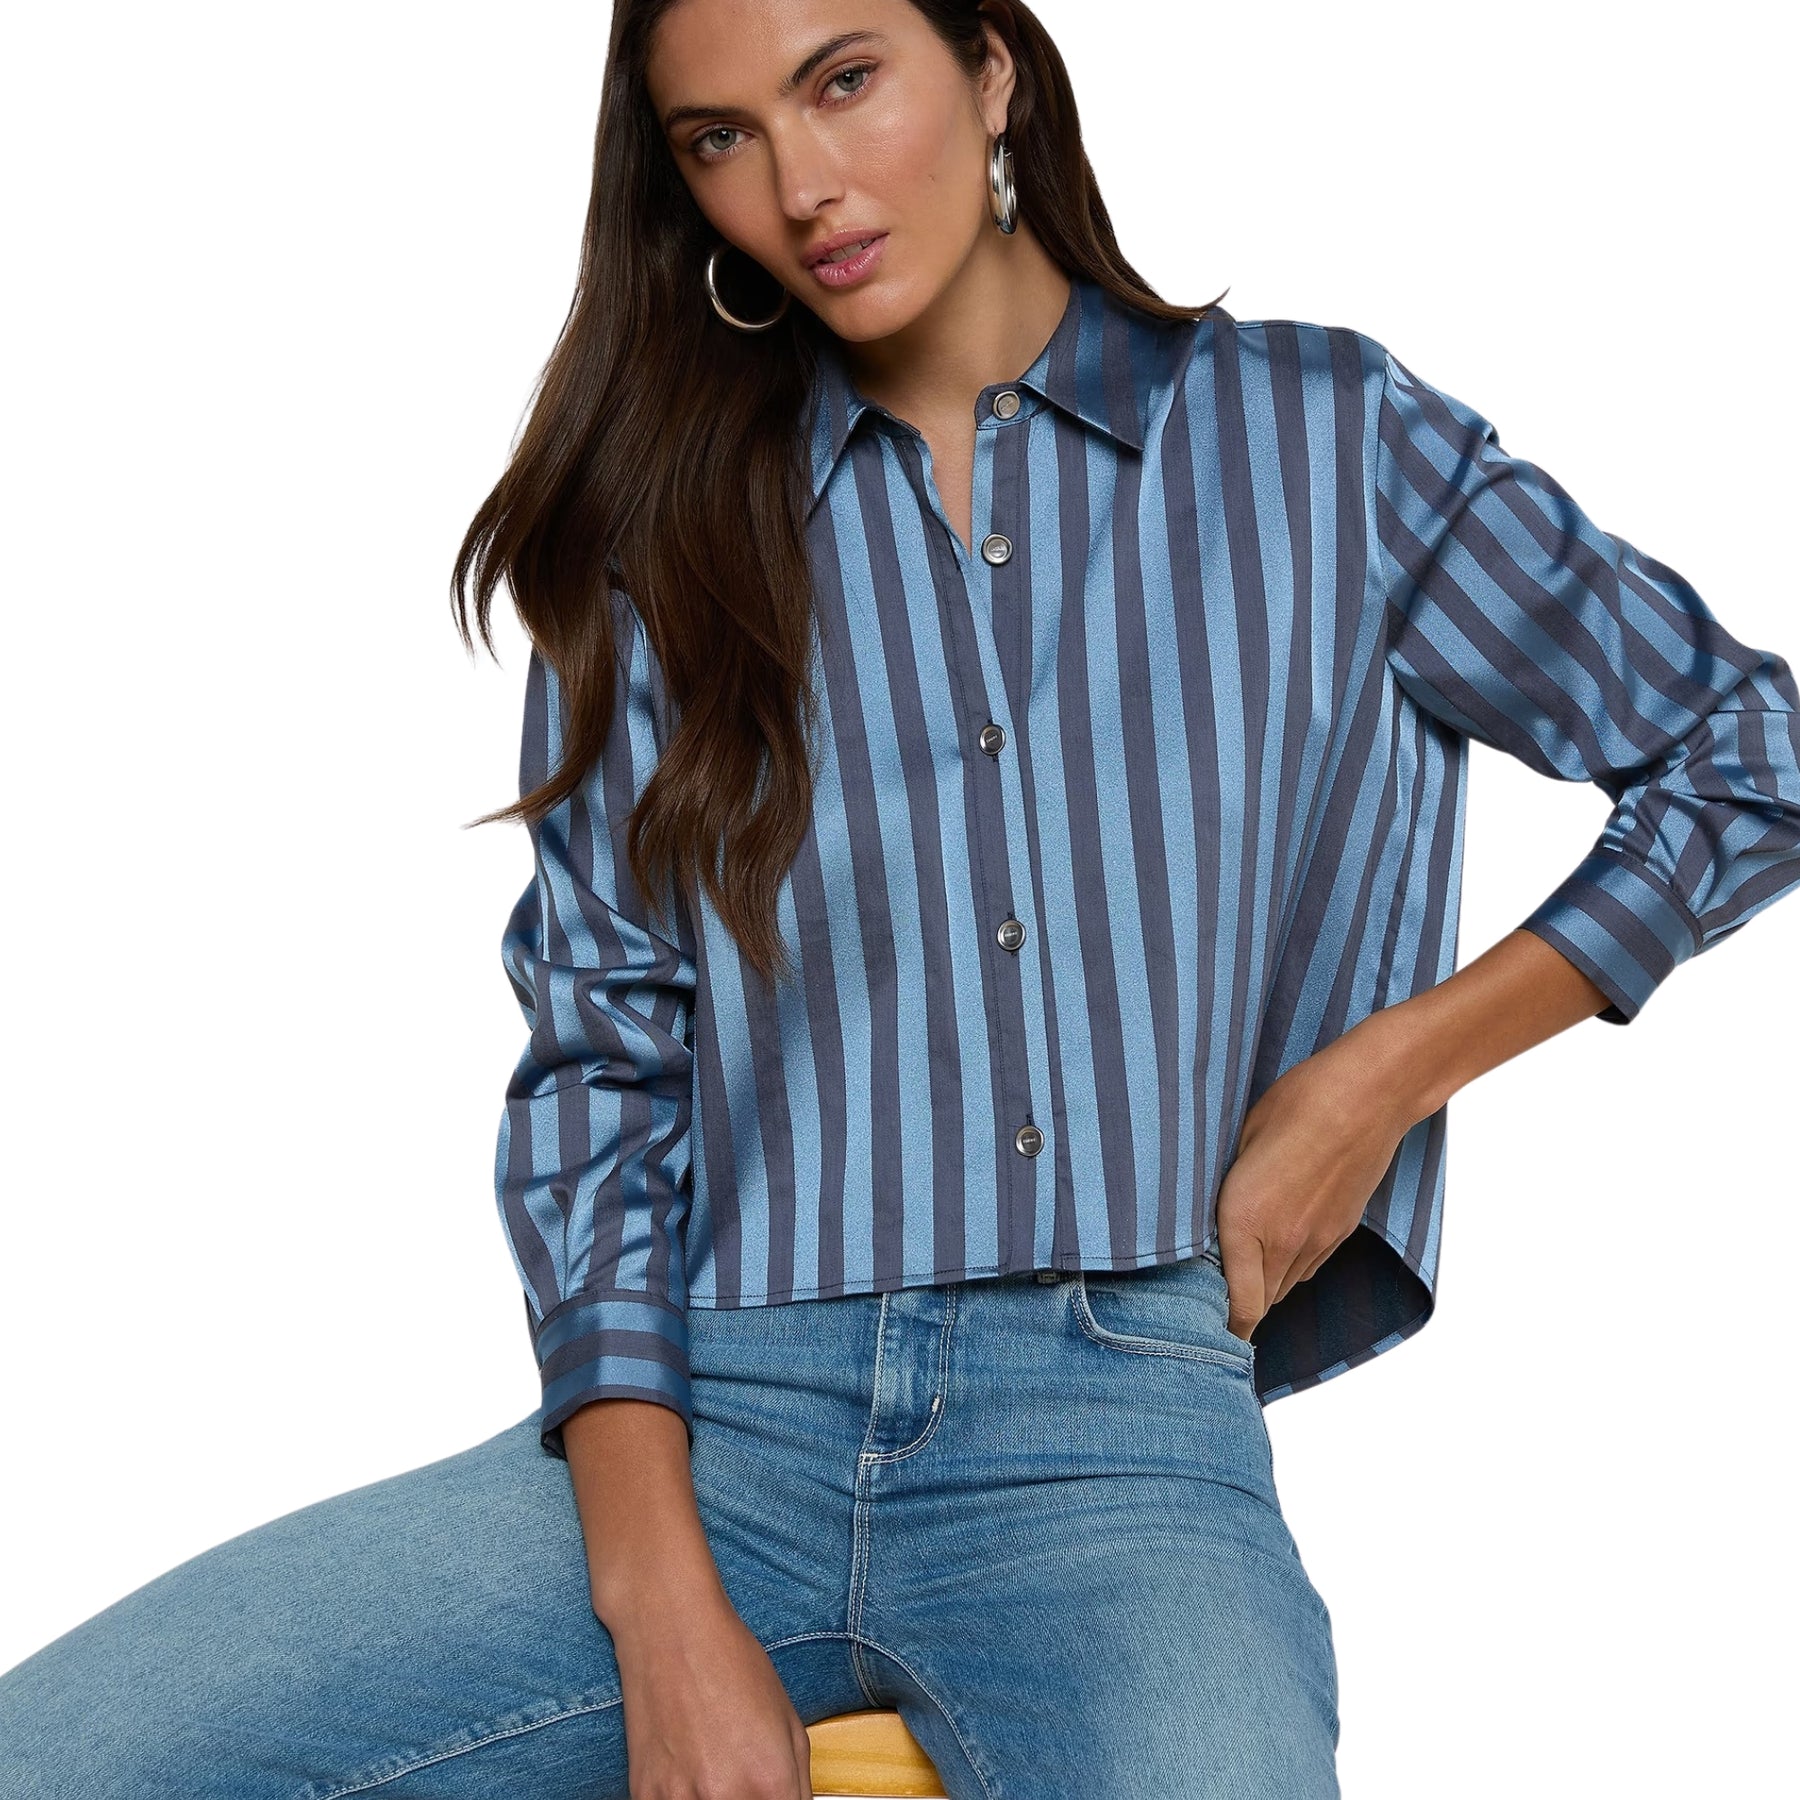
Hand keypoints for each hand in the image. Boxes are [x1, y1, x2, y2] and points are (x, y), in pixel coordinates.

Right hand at [609, 1580, 814, 1798]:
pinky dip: (682, 1798)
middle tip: (743, 1778)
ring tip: (714, 1771)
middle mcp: (724, 1798)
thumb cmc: (731, 1663)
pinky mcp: (643, 1795)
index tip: (772, 1794)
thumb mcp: (789, 1722)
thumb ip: (797, 1784)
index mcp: (770, 1782)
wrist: (671, 1630)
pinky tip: (687, 1772)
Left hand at [1215, 1014, 1423, 1339]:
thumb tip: (1213, 1213)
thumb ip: (1225, 1189)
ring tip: (1244, 1265)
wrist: (1368, 1096)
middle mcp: (1284, 1242)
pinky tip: (1279, 1240)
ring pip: (1286, 1287)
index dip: (1224, 1327)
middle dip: (1237, 1306)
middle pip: (1261, 1305)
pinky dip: (1290, 1265)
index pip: (1240, 1307)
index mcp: (1245, 1221)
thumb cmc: (1297, 1104)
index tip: (1206, 1326)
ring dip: (1264, 1285)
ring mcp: (1319, 1240)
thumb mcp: (1240, 1140)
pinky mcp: (1342, 1230)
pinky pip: (1309, 1266)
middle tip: (1213, 1294)